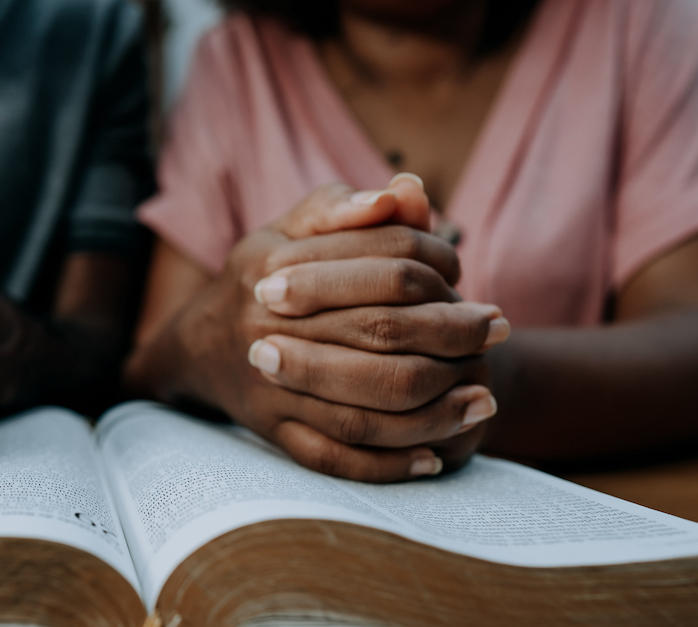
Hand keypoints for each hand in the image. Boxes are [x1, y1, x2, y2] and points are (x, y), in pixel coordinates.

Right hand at [176, 181, 507, 481]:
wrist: (197, 347)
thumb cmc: (260, 278)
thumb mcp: (286, 229)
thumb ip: (343, 208)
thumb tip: (405, 193)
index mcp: (275, 266)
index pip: (382, 261)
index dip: (436, 262)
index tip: (467, 271)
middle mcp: (270, 328)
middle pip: (381, 331)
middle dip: (452, 332)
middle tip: (499, 330)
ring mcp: (271, 388)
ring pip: (364, 407)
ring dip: (434, 406)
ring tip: (484, 398)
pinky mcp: (273, 433)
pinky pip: (335, 460)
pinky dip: (387, 464)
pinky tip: (432, 458)